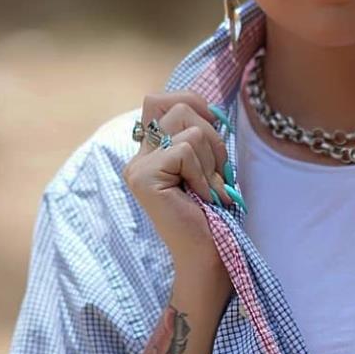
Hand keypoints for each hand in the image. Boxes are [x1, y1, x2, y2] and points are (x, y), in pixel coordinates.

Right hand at [121, 91, 236, 282]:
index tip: (213, 139)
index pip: (162, 99)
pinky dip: (204, 174)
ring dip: (212, 159)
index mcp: (152, 150)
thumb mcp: (209, 163)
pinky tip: (202, 197)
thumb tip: (213, 108)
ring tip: (210, 188)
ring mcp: (137, 167)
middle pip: (178, 106)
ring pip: (188, 128)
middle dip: (212, 136)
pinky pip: (186, 151)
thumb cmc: (215, 212)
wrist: (209, 254)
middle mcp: (139, 156)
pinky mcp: (143, 177)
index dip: (195, 106)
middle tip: (217, 172)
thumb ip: (200, 134)